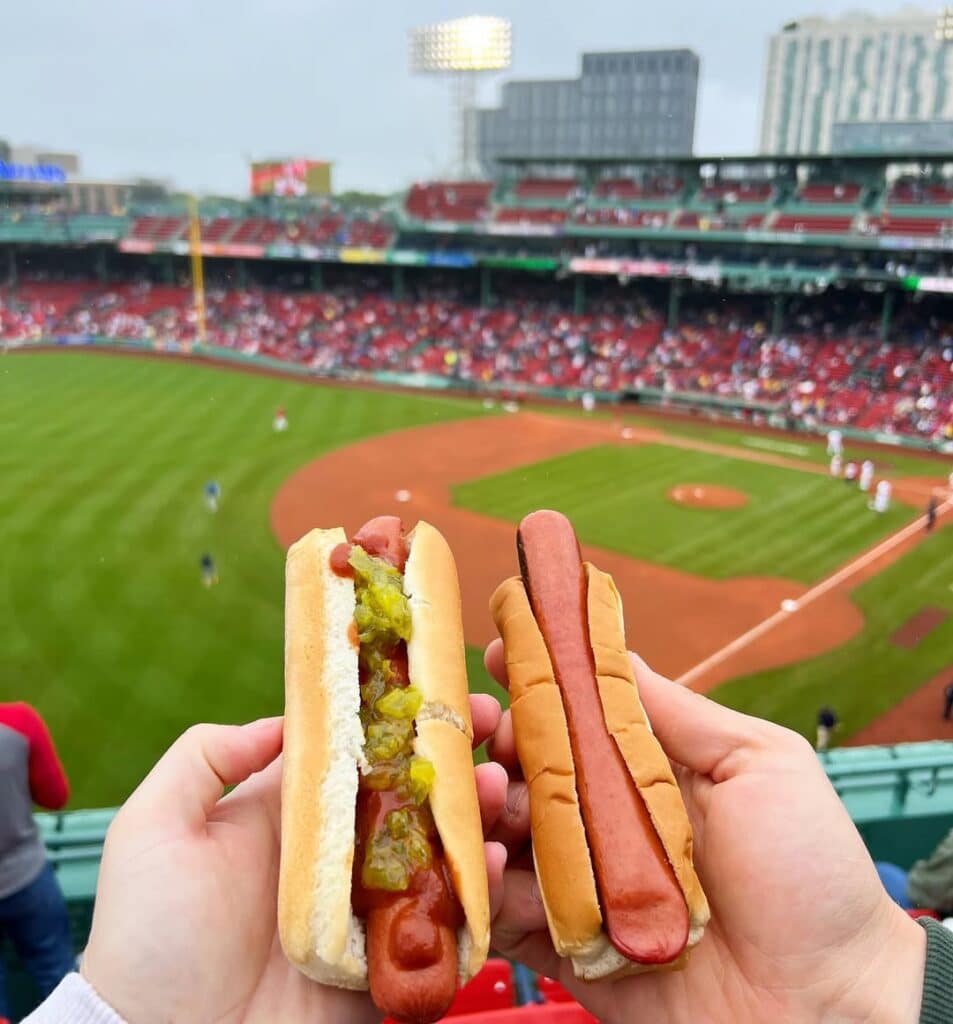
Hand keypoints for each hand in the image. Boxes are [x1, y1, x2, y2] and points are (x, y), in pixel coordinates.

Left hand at [82, 697, 507, 1023]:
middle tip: (486, 723)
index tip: (433, 682)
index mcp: (291, 815)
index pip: (355, 751)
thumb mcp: (153, 829)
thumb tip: (282, 720)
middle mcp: (335, 853)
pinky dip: (474, 886)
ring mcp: (366, 905)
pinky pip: (441, 920)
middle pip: (408, 791)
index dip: (395, 716)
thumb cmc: (150, 937)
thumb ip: (205, 758)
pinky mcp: (387, 959)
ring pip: (435, 846)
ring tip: (498, 782)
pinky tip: (492, 854)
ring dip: (473, 809)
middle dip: (452, 754)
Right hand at [483, 641, 925, 1023]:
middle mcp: (609, 823)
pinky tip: (492, 863)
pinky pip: (511, 916)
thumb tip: (610, 651)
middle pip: (529, 772)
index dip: (535, 684)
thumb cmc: (808, 871)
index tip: (504, 652)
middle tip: (483, 725)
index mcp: (647, 773)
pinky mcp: (573, 950)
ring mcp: (588, 886)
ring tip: (489, 792)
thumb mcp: (758, 763)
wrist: (831, 1004)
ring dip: (484, 808)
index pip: (575, 718)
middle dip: (495, 741)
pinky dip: (488, 888)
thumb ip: (676, 712)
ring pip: (508, 837)